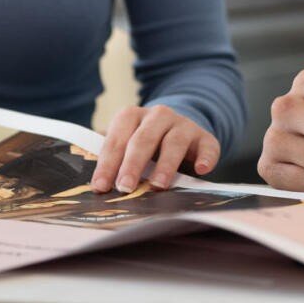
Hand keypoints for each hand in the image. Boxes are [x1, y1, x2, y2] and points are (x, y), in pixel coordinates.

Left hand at [90, 104, 219, 192]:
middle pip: (143, 138)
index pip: (117, 138)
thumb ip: (113, 159)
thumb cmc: (147, 143)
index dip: (108, 163)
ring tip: (158, 185)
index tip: (101, 186)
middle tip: (125, 187)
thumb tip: (96, 185)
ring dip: (165, 164)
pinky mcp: (204, 137)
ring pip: (174, 141)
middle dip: (132, 164)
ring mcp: (183, 125)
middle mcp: (158, 116)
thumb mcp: (128, 144)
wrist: (180, 128)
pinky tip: (201, 170)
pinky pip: (207, 146)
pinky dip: (205, 157)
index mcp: (132, 116)